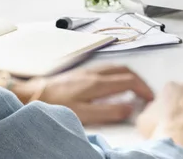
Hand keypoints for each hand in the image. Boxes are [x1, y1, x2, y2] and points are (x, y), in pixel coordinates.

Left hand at [21, 65, 153, 124]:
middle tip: (146, 93)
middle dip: (140, 81)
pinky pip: (109, 68)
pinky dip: (119, 73)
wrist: (33, 94)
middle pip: (127, 71)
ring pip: (118, 67)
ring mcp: (89, 70)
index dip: (143, 89)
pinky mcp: (83, 71)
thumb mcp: (83, 114)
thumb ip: (108, 111)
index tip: (150, 98)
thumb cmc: (55, 105)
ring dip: (131, 76)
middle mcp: (96, 73)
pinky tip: (115, 82)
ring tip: (135, 87)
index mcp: (98, 83)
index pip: (130, 81)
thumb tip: (129, 108)